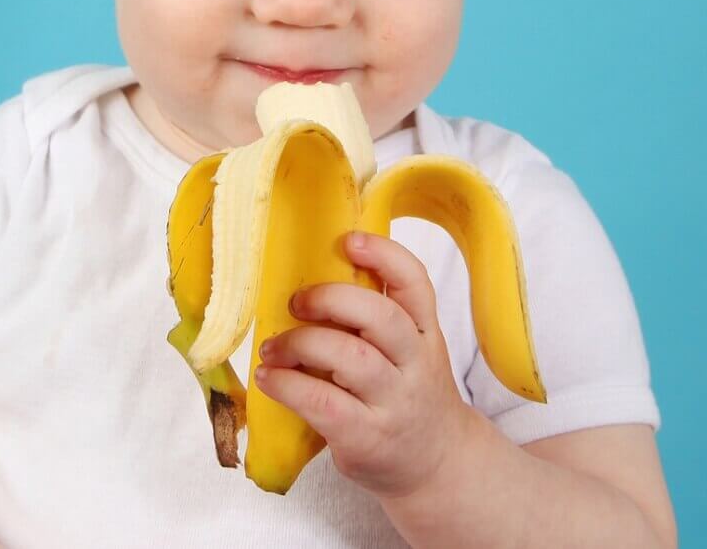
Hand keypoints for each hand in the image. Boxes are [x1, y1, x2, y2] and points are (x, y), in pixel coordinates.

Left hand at [253, 231, 476, 498]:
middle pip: (381, 316)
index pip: (415, 284)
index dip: (384, 255)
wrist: (437, 465)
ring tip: (272, 348)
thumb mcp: (410, 353)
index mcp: (424, 334)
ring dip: (301, 343)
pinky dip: (289, 386)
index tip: (348, 241)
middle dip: (331, 299)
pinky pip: (324, 403)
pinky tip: (269, 379)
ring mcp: (395, 402)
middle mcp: (416, 364)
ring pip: (351, 357)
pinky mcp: (368, 437)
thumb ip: (378, 322)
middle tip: (296, 302)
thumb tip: (310, 281)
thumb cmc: (407, 397)